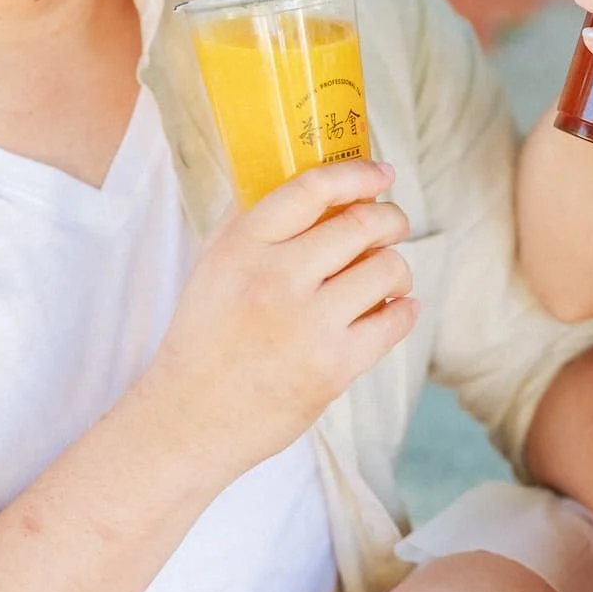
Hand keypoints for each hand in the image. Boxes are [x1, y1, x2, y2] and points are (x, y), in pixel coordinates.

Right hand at [141, 161, 416, 480]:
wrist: (189, 418)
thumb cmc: (204, 338)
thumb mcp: (213, 266)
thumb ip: (252, 222)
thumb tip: (304, 180)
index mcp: (242, 247)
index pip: (311, 189)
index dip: (357, 174)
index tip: (381, 173)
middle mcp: (275, 279)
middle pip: (362, 225)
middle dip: (390, 219)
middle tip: (392, 225)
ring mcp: (307, 325)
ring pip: (386, 269)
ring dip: (397, 267)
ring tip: (387, 276)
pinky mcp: (333, 368)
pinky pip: (393, 321)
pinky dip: (403, 310)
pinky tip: (393, 309)